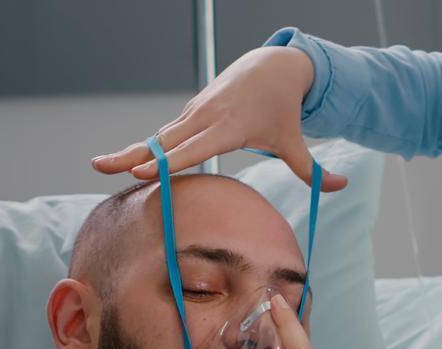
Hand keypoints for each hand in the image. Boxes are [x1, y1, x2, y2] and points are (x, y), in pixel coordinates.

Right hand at [91, 45, 349, 191]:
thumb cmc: (284, 110)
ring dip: (129, 150)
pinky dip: (144, 146)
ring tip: (100, 166)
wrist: (273, 68)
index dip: (167, 160)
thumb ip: (312, 169)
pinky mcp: (191, 113)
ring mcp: (195, 113)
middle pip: (164, 141)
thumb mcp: (295, 141)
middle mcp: (205, 118)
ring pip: (158, 136)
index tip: (141, 171)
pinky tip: (124, 161)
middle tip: (101, 168)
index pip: (193, 148)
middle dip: (132, 154)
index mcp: (228, 128)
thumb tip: (342, 187)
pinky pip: (165, 133)